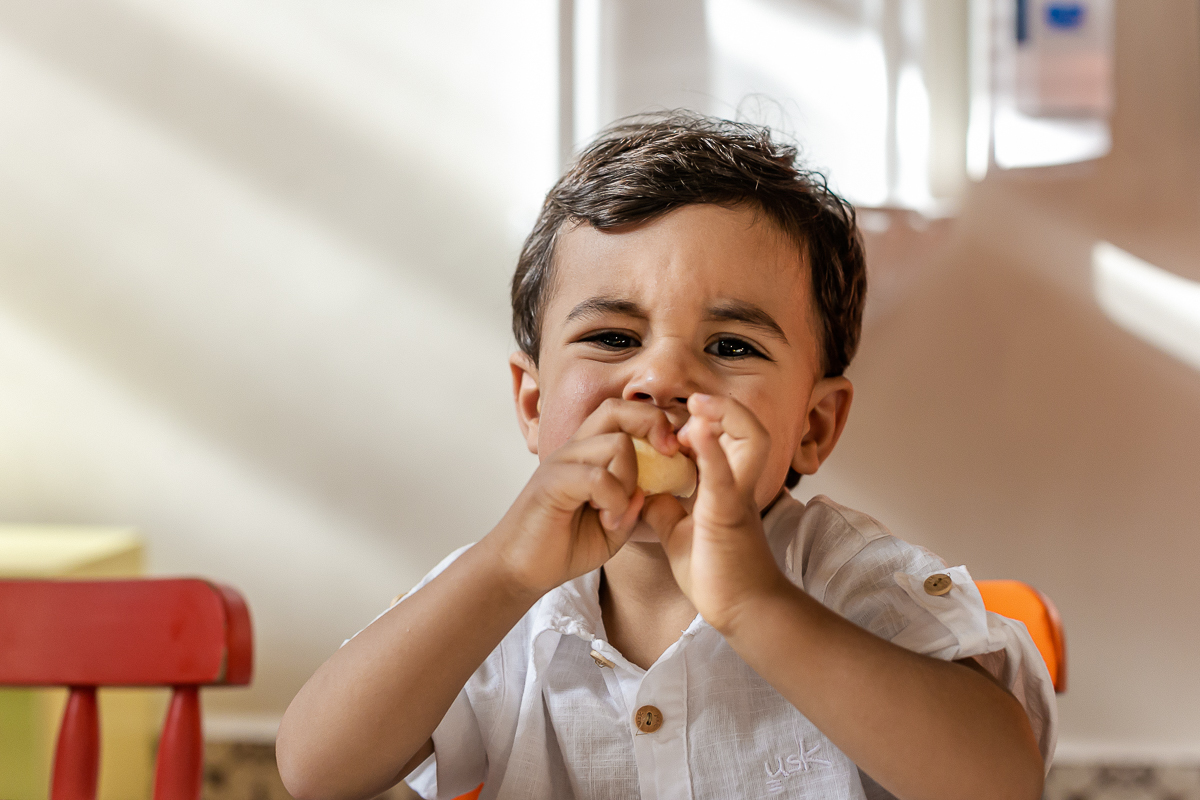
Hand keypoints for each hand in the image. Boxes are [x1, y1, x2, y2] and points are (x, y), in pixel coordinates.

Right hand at [486, 398, 678, 595]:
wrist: (520, 570)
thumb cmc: (564, 547)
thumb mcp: (613, 528)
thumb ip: (633, 506)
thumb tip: (650, 488)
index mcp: (589, 453)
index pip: (623, 413)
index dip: (655, 423)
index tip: (675, 452)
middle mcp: (574, 450)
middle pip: (617, 409)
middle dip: (652, 424)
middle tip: (668, 456)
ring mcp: (561, 462)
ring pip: (617, 444)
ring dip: (630, 480)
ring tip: (617, 513)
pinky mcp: (551, 483)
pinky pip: (599, 477)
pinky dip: (614, 501)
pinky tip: (607, 521)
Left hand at [643, 394, 788, 630]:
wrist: (742, 612)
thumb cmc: (717, 575)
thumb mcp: (678, 533)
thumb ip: (663, 507)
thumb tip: (641, 489)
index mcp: (727, 488)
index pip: (728, 438)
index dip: (707, 421)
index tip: (678, 422)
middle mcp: (739, 486)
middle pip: (750, 429)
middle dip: (725, 408)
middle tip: (693, 404)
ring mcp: (738, 497)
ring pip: (751, 440)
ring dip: (727, 417)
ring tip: (699, 408)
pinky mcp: (729, 514)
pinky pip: (724, 475)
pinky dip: (712, 450)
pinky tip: (697, 431)